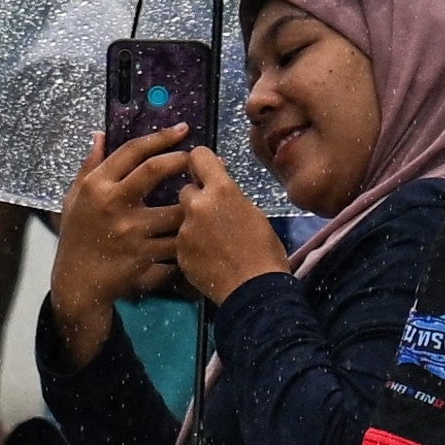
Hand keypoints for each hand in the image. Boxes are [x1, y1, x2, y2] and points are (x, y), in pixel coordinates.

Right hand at [47, 132, 205, 324]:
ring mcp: (129, 230)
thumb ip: (89, 165)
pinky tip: (202, 226)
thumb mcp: (74, 197)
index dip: (161, 137)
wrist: (78, 282)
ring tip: (209, 194)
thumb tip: (100, 134)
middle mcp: (112, 203)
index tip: (183, 130)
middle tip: (201, 158)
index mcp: (96, 185)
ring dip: (196, 200)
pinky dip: (191, 232)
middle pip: (154, 170)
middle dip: (183, 159)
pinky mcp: (143, 254)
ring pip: (174, 209)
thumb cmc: (77, 236)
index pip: (132, 151)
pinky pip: (176, 240)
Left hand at [161, 162, 291, 304]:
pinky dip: (192, 245)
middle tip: (213, 214)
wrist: (254, 289)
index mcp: (222, 190)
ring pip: (182, 216)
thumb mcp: (253, 212)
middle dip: (197, 198)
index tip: (206, 170)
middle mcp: (197, 205)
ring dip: (193, 222)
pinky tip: (208, 257)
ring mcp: (185, 230)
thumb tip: (220, 187)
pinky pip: (182, 240)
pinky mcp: (179, 251)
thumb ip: (230, 196)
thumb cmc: (265, 249)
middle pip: (186, 189)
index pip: (199, 155)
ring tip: (213, 241)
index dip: (202, 162)